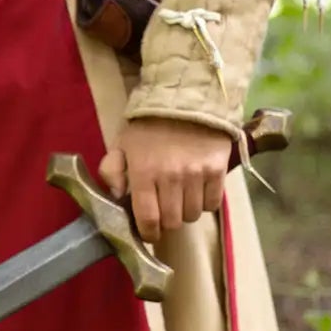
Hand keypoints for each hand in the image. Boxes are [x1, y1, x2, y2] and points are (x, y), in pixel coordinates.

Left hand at [98, 117, 234, 242]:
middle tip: (165, 209)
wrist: (187, 96)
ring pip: (193, 215)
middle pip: (173, 222)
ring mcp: (197, 175)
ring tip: (181, 197)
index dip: (148, 233)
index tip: (149, 232)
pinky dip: (205, 202)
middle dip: (166, 221)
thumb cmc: (149, 122)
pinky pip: (213, 204)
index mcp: (144, 172)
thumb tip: (117, 196)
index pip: (148, 219)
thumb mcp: (122, 142)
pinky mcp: (218, 170)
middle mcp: (171, 177)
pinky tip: (198, 190)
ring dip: (186, 211)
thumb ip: (112, 170)